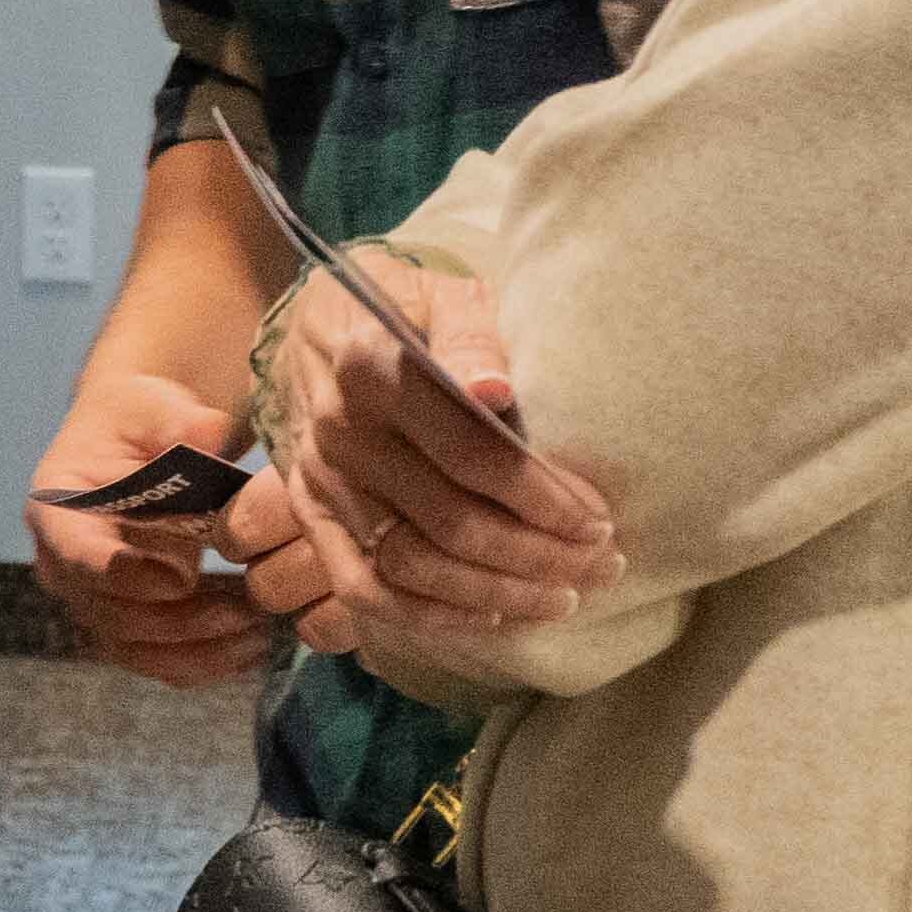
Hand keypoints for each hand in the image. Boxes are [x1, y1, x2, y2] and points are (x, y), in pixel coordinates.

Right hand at [22, 369, 272, 688]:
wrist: (139, 440)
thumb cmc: (141, 419)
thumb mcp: (155, 407)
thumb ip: (179, 421)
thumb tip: (208, 433)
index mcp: (55, 510)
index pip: (76, 555)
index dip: (123, 574)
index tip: (181, 580)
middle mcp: (63, 565)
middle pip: (109, 613)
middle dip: (179, 622)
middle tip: (247, 610)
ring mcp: (91, 600)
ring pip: (134, 649)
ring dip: (197, 651)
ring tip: (258, 634)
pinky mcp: (125, 624)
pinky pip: (155, 661)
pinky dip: (202, 664)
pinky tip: (249, 650)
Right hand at [248, 263, 618, 640]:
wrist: (325, 324)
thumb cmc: (410, 310)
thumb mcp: (447, 296)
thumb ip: (472, 337)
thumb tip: (493, 390)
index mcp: (370, 364)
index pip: (471, 452)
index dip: (543, 497)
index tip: (600, 521)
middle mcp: (338, 429)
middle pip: (450, 520)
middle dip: (538, 554)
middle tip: (602, 565)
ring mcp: (319, 479)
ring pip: (412, 564)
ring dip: (495, 592)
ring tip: (563, 597)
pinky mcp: (310, 514)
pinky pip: (363, 588)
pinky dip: (428, 615)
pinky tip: (491, 615)